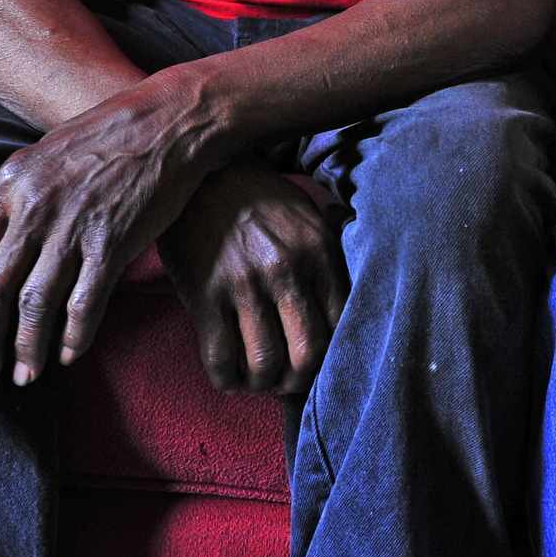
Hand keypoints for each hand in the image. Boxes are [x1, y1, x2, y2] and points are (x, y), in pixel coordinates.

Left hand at [0, 75, 207, 388]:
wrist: (168, 119)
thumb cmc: (110, 135)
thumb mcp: (47, 153)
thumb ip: (19, 195)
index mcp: (11, 184)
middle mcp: (34, 207)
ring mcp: (73, 226)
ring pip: (34, 303)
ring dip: (26, 348)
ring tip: (25, 376)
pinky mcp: (113, 242)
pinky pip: (85, 302)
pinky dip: (74, 335)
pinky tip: (70, 355)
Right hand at [162, 163, 350, 394]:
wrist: (201, 172)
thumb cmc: (258, 198)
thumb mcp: (306, 213)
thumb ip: (329, 253)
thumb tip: (353, 292)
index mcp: (318, 250)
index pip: (342, 323)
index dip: (332, 356)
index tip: (317, 363)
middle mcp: (286, 269)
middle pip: (308, 353)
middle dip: (299, 380)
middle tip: (288, 382)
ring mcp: (244, 283)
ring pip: (264, 363)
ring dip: (262, 384)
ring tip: (258, 380)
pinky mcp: (204, 294)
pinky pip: (220, 358)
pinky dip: (227, 380)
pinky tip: (229, 377)